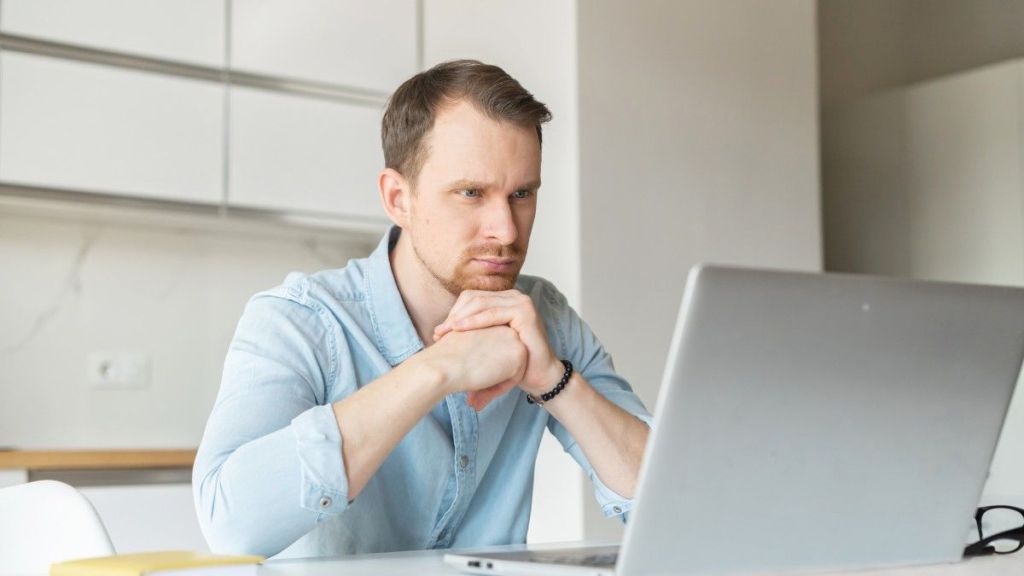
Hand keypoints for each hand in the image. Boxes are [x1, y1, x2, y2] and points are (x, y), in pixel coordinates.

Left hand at [433, 290, 563, 401]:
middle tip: (438, 334)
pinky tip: (459, 330)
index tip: (439, 333)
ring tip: (444, 333)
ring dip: (459, 317)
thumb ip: (468, 333)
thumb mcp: (488, 343)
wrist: (539, 377)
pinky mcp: (524, 312)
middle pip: (473, 298)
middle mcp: (514, 296)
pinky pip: (493, 313)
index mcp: (504, 299)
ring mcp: (521, 302)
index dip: (452, 313)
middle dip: (453, 315)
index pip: (471, 298)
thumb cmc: (513, 363)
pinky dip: (474, 321)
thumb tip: (435, 333)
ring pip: (480, 303)